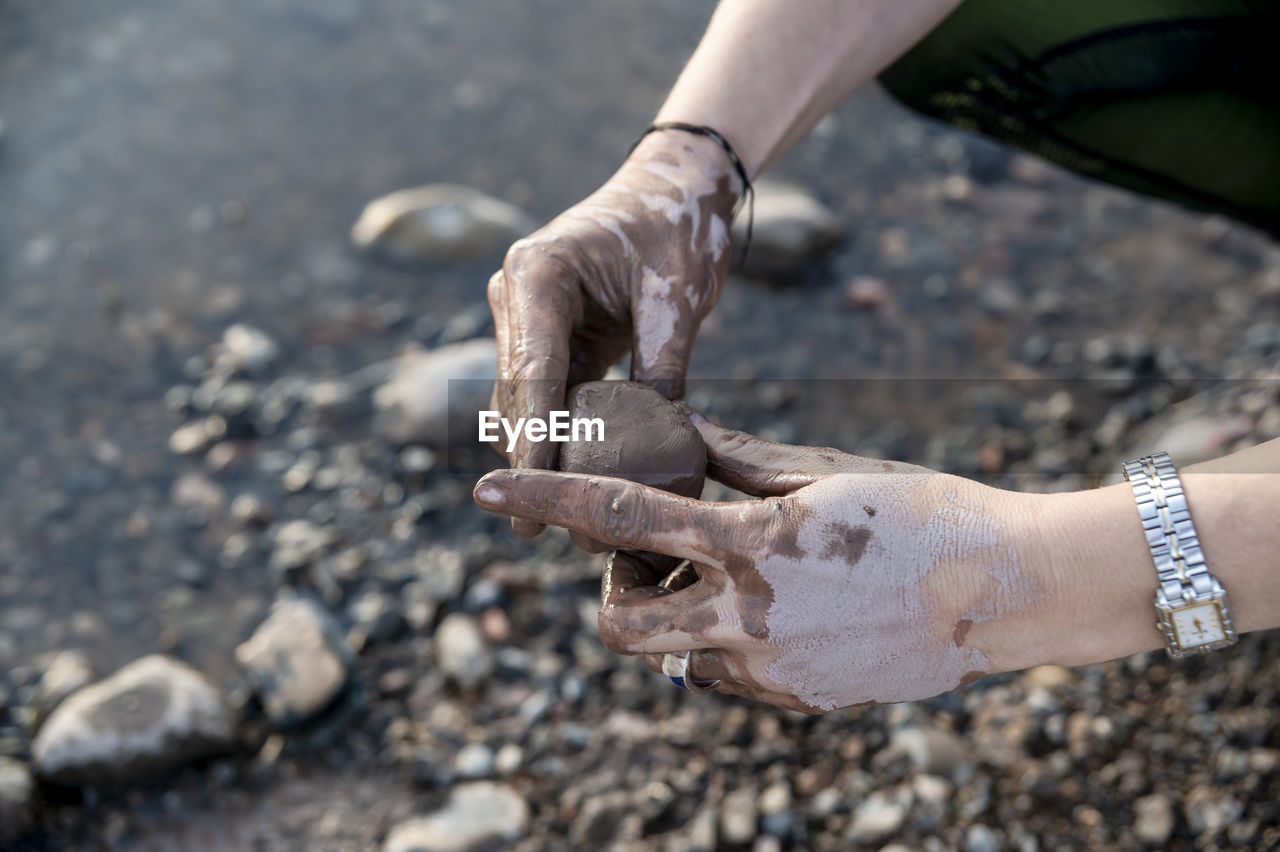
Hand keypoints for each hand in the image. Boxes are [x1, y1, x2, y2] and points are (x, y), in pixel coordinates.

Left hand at [474, 411, 1082, 712]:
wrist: (1005, 591)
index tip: (486, 489)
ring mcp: (774, 671)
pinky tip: (782, 612)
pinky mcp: (799, 703)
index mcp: (750, 544)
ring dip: (677, 619)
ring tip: (736, 580)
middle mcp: (749, 618)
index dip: (545, 500)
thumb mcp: (821, 472)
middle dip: (613, 593)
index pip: (619, 516)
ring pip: (675, 659)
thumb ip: (734, 459)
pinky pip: (729, 679)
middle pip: (621, 625)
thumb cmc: (920, 511)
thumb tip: (676, 431)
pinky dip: (727, 645)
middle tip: (652, 561)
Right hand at [487, 131, 741, 535]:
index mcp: (537, 273)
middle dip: (530, 460)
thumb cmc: (677, 227)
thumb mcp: (677, 296)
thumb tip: (658, 446)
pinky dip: (559, 433)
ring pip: (524, 401)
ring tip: (556, 518)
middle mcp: (516, 294)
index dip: (532, 440)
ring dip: (539, 453)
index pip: (532, 371)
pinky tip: (573, 478)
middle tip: (542, 529)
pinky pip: (546, 393)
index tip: (533, 497)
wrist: (674, 185)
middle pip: (518, 393)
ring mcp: (525, 314)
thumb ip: (660, 367)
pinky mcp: (546, 333)